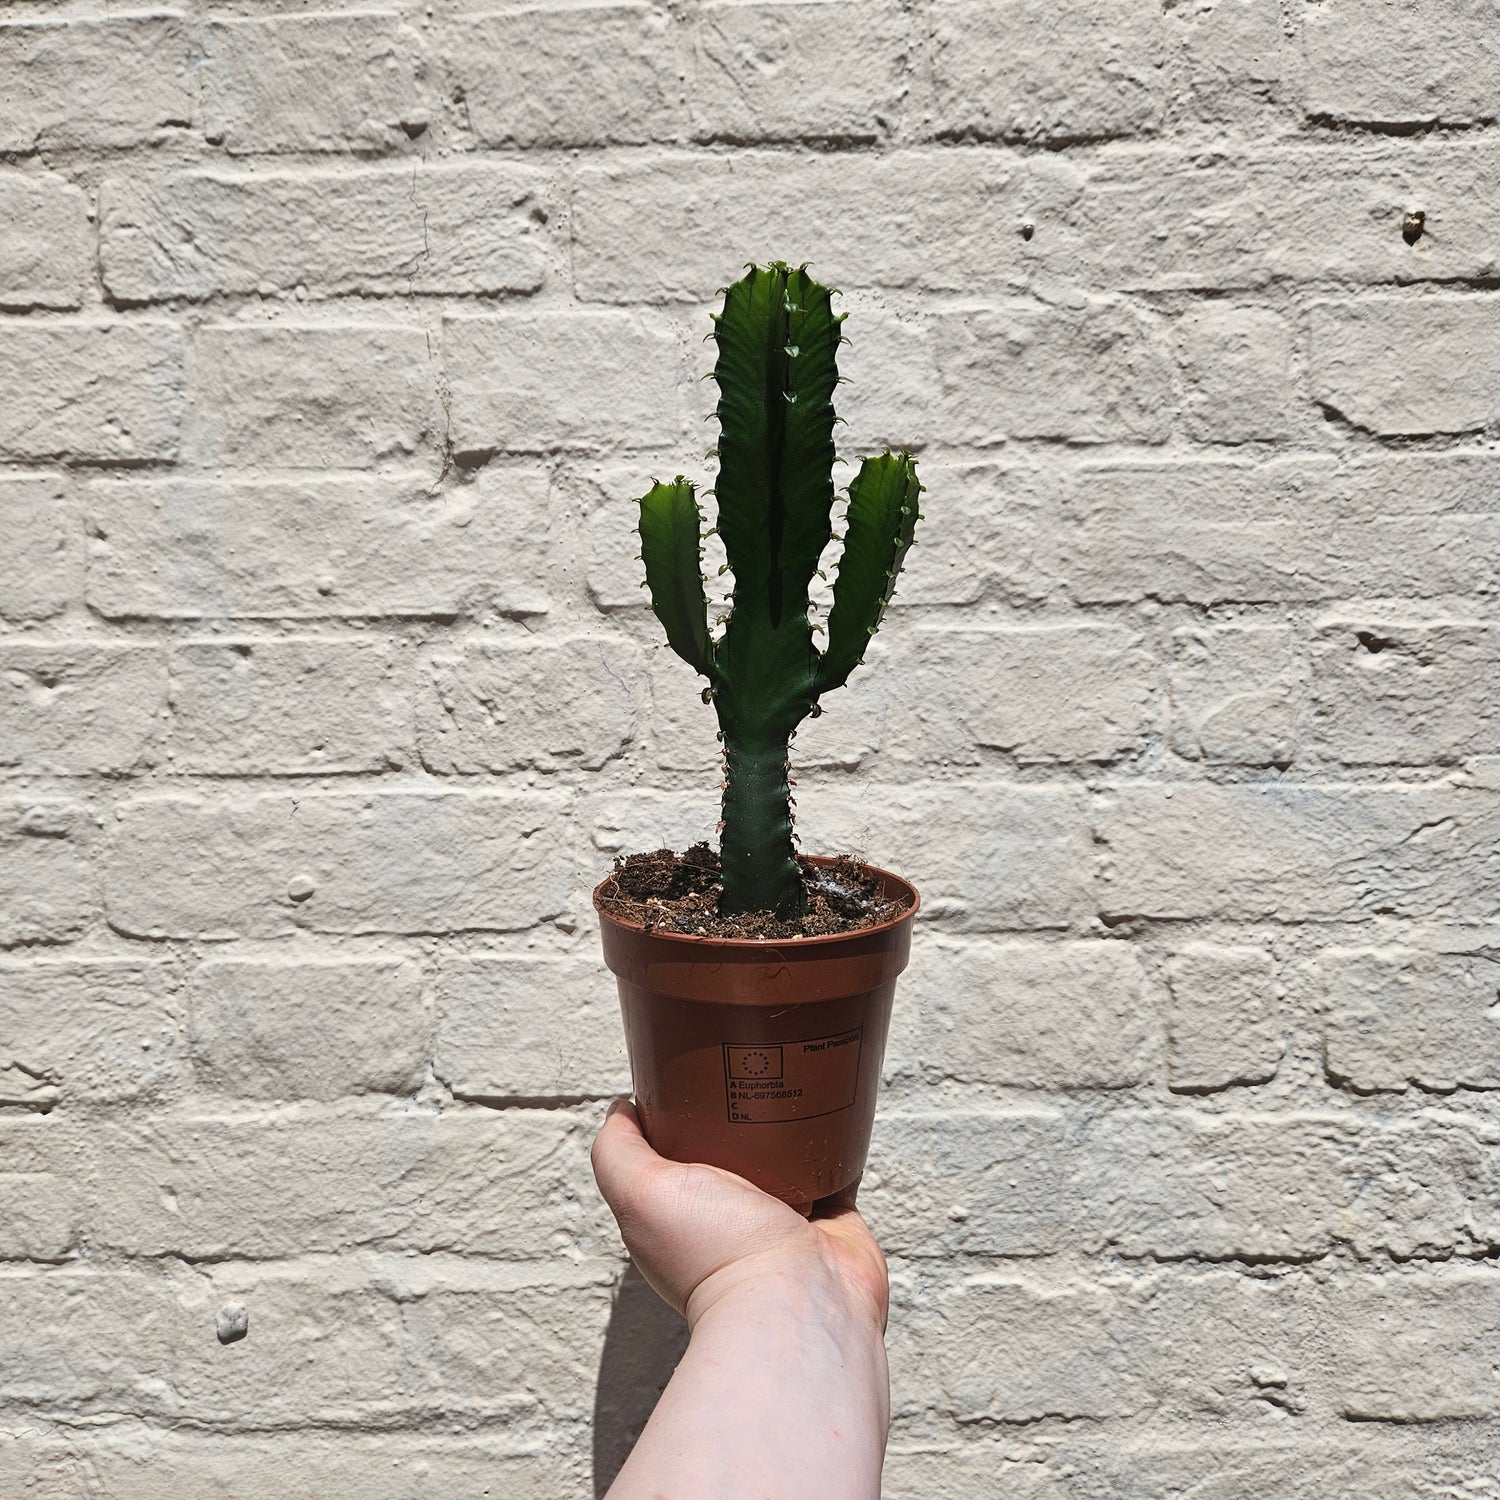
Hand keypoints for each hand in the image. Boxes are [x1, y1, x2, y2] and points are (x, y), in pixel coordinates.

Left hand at [590, 1097, 888, 1335]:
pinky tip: (835, 1104)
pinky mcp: (832, 1215)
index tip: (690, 1073)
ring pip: (787, 1152)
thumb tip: (622, 1109)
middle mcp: (732, 1218)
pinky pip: (836, 1163)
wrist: (800, 1297)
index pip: (675, 1154)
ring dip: (790, 1120)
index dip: (677, 1114)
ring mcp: (784, 1218)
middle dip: (738, 1110)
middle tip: (747, 1065)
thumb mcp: (640, 1192)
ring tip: (792, 1072)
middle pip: (733, 1148)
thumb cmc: (718, 1254)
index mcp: (684, 1215)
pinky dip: (838, 1137)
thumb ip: (617, 1151)